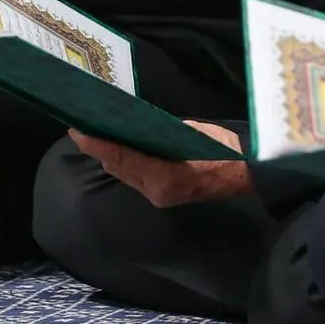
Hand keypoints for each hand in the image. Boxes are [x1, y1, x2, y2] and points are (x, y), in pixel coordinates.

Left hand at [68, 122, 251, 207]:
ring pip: (124, 175)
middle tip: (80, 129)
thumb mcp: (190, 133)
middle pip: (117, 168)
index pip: (120, 157)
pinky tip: (119, 150)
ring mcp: (159, 197)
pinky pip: (136, 179)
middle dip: (98, 149)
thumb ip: (160, 133)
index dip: (96, 144)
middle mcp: (156, 190)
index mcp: (163, 175)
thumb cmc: (223, 150)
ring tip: (94, 136)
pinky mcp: (163, 197)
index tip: (77, 132)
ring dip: (110, 157)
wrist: (247, 174)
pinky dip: (125, 164)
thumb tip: (136, 126)